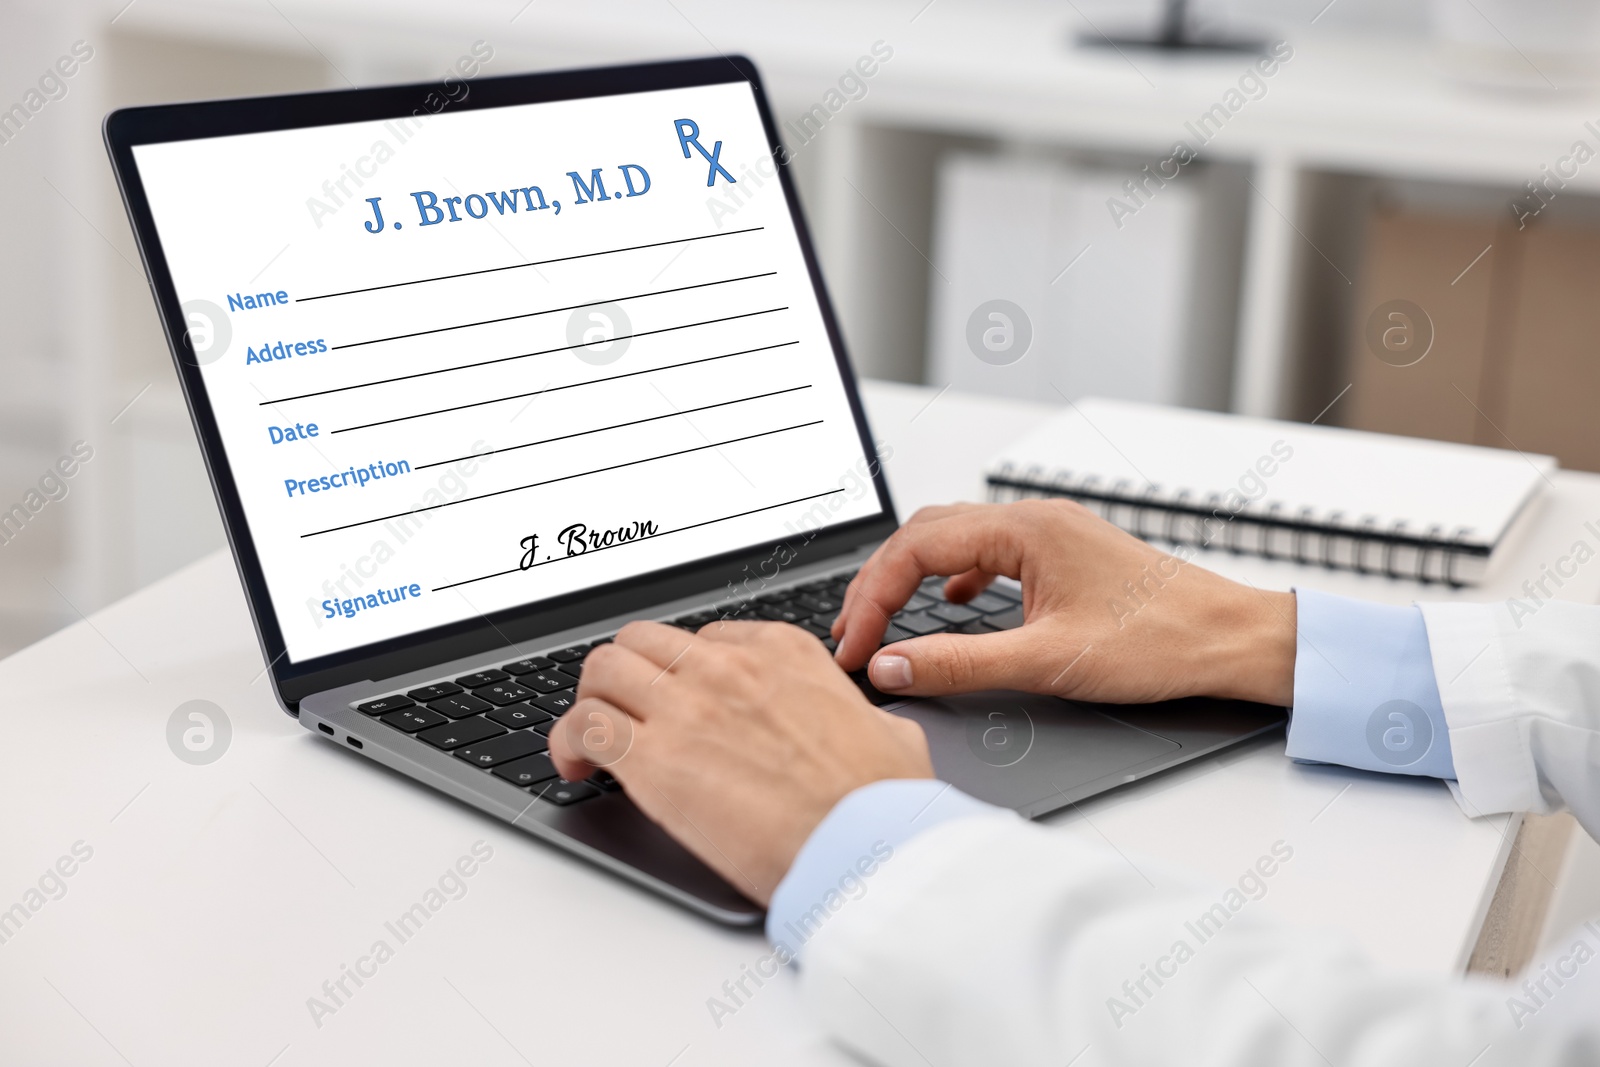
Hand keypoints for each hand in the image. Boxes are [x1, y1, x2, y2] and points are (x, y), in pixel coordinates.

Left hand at [548, 619, 932, 903]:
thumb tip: (873, 731)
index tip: (682, 703)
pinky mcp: (653, 760)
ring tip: (593, 738)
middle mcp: (727, 668)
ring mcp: (686, 708)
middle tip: (627, 712)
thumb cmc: (880, 802)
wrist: (864, 846)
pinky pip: (584, 724)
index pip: (706, 639)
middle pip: (643, 642)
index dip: (685, 673)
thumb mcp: (887, 732)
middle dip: (628, 674)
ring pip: (603, 669)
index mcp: (783, 652)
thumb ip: (858, 718)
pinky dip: (567, 741)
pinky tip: (575, 766)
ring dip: (592, 700)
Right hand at [832, 500, 1295, 705]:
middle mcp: (1035, 520)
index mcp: (1025, 530)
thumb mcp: (1047, 661)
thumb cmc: (1161, 640)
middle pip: (926, 533)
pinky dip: (956, 577)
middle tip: (855, 632)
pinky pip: (990, 552)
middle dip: (881, 582)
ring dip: (913, 577)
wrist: (1233, 639)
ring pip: (956, 539)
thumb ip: (960, 664)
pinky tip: (954, 604)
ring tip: (887, 619)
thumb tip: (895, 666)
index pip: (915, 548)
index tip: (855, 645)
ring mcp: (1052, 534)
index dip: (872, 598)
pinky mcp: (1065, 556)